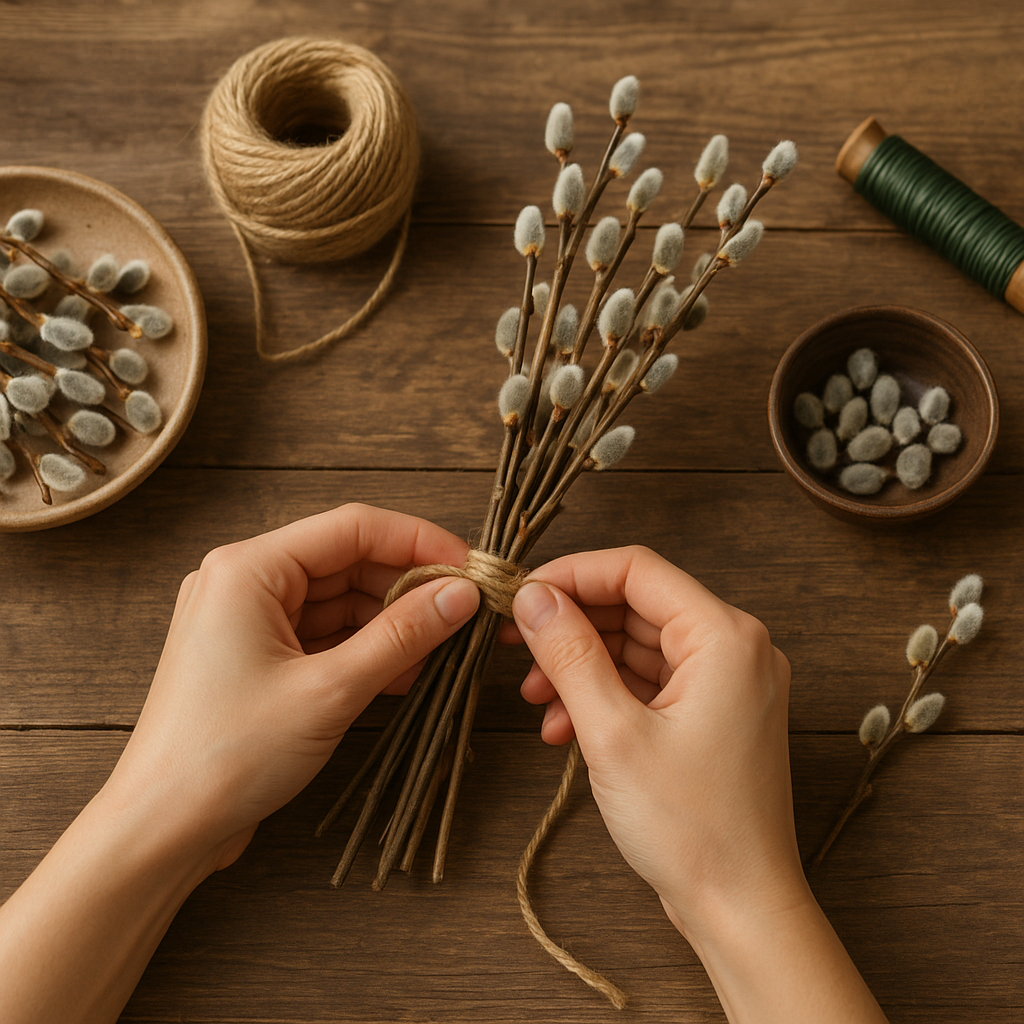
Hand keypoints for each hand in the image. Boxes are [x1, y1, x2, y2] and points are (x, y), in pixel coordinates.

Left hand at [110, 502, 480, 872]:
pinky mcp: (259, 658)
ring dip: (393, 623)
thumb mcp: (330, 690)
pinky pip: (325, 636)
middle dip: (409, 587)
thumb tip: (461, 594)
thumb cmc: (228, 756)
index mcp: (248, 569)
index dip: (419, 541)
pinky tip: (407, 673)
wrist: (162, 830)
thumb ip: (402, 635)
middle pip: (348, 562)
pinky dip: (366, 650)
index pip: (352, 528)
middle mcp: (245, 583)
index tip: (470, 567)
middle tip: (466, 612)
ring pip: (341, 601)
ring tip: (444, 649)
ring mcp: (250, 621)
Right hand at [511, 544, 797, 933]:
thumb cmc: (692, 828)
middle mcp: (735, 648)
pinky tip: (564, 726)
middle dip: (572, 626)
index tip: (522, 595)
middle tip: (517, 645)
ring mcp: (726, 683)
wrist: (740, 909)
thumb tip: (533, 597)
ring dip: (582, 665)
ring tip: (537, 699)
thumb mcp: (613, 733)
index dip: (571, 575)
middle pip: (635, 605)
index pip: (636, 570)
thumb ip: (571, 654)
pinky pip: (650, 682)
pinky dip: (605, 695)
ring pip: (637, 645)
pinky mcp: (712, 714)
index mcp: (726, 637)